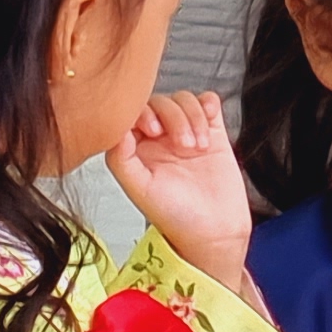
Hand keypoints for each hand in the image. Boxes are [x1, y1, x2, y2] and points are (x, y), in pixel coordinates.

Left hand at [108, 90, 255, 291]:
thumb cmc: (176, 217)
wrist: (214, 231)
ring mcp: (186, 132)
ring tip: (198, 148)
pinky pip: (208, 102)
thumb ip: (120, 158)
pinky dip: (208, 106)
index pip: (132, 113)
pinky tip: (209, 127)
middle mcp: (160, 139)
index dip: (141, 112)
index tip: (154, 131)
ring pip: (184, 100)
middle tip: (182, 146)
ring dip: (193, 117)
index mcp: (137, 149)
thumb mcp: (138, 189)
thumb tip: (116, 129)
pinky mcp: (212, 131)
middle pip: (160, 102)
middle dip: (173, 118)